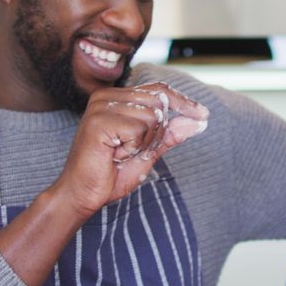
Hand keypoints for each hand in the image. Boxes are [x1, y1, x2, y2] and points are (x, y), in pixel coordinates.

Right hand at [49, 82, 208, 217]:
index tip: (204, 114)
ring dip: (144, 143)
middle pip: (159, 102)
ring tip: (121, 154)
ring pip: (152, 117)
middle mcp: (106, 96)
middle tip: (133, 152)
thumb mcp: (148, 152)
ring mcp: (101, 106)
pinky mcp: (99, 120)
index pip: (158, 90)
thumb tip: (199, 120)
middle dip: (157, 134)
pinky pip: (139, 129)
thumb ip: (170, 134)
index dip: (183, 101)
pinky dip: (134, 148)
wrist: (81, 195)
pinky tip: (114, 155)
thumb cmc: (110, 175)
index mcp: (116, 98)